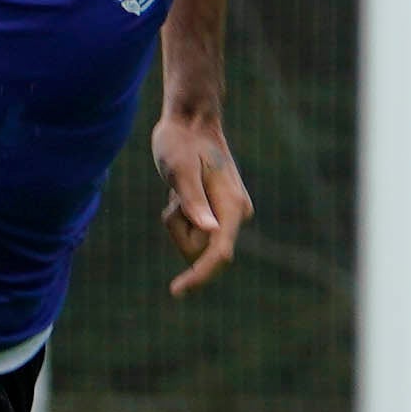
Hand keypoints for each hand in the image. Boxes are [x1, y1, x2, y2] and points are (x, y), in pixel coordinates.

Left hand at [150, 110, 253, 295]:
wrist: (190, 121)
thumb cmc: (181, 141)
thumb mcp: (179, 169)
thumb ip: (194, 200)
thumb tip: (210, 232)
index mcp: (232, 204)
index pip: (220, 252)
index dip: (200, 274)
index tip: (177, 290)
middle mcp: (236, 213)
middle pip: (201, 251)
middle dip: (179, 232)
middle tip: (174, 198)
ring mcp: (228, 215)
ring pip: (194, 244)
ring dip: (177, 223)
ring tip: (177, 192)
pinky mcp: (218, 214)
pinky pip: (192, 233)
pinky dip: (179, 218)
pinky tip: (180, 193)